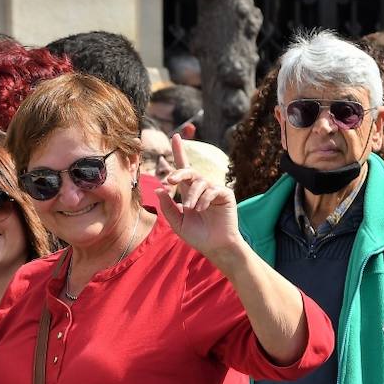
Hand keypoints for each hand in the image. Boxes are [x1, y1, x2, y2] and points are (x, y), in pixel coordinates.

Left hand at [156, 134, 248, 272]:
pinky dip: (203, 199)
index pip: (183, 168)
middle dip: (179, 172)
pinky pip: (212, 190)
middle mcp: (201, 188)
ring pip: (199, 182)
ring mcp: (214, 190)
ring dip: (191, 195)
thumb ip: (167, 206)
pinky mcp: (225, 194)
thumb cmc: (197, 235)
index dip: (179, 152)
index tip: (176, 136)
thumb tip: (158, 189)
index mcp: (188, 192)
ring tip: (190, 209)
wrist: (215, 246)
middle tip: (170, 180)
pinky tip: (201, 210)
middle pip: (189, 171)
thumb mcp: (176, 222)